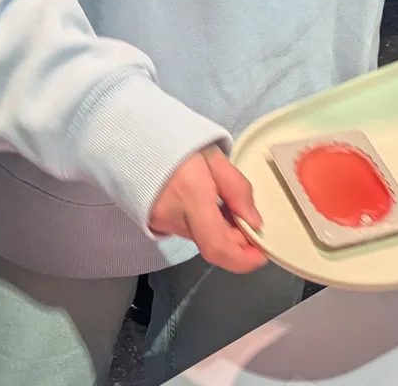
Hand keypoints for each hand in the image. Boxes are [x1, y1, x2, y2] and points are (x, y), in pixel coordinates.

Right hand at [150, 144, 267, 273]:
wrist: (136, 140)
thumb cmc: (177, 143)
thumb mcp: (215, 158)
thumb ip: (237, 189)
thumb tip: (254, 222)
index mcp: (191, 197)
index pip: (217, 246)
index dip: (242, 258)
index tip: (262, 255)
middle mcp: (174, 217)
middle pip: (213, 245)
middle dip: (239, 241)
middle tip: (251, 222)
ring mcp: (162, 223)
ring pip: (203, 239)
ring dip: (224, 232)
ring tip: (231, 207)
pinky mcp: (157, 223)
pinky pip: (190, 232)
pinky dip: (208, 226)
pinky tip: (214, 207)